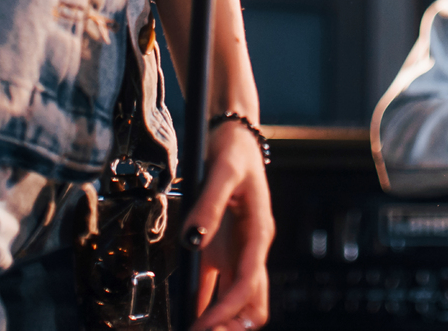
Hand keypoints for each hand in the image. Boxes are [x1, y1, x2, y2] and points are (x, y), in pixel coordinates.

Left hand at [182, 119, 272, 330]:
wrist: (233, 136)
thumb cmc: (233, 150)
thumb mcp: (222, 171)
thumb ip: (208, 205)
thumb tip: (193, 239)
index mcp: (259, 232)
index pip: (249, 282)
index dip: (228, 308)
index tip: (206, 325)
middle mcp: (252, 247)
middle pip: (252, 301)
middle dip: (232, 322)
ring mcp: (237, 251)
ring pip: (238, 299)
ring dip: (222, 318)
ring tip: (195, 329)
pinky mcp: (222, 249)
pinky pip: (216, 286)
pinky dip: (205, 304)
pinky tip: (188, 315)